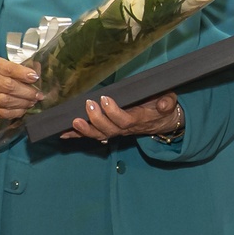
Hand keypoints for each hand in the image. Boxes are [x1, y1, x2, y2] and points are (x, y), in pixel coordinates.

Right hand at [0, 57, 41, 118]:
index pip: (10, 69)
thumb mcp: (6, 64)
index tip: (35, 77)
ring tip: (33, 102)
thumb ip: (21, 68)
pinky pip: (4, 113)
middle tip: (39, 95)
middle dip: (28, 92)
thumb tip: (37, 74)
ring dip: (24, 103)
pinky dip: (17, 112)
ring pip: (8, 101)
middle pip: (10, 87)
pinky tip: (24, 109)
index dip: (23, 74)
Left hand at [63, 92, 182, 141]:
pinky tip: (63, 134)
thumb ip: (167, 102)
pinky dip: (77, 135)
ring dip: (85, 130)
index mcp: (140, 119)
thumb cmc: (162, 107)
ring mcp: (117, 131)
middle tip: (88, 105)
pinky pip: (92, 135)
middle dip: (97, 119)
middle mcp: (126, 128)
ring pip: (99, 135)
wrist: (162, 121)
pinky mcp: (109, 131)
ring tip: (74, 121)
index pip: (125, 120)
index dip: (114, 112)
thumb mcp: (170, 102)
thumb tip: (164, 104)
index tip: (105, 99)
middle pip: (109, 129)